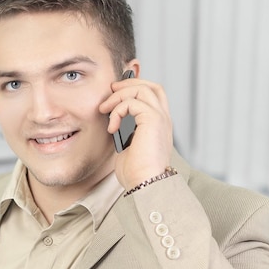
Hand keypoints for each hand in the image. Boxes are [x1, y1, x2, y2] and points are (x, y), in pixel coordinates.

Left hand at [99, 76, 173, 190]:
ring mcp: (160, 118)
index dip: (134, 89)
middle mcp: (163, 119)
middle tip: (110, 91)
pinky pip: (133, 102)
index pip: (153, 96)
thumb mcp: (128, 146)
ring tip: (105, 109)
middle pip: (151, 86)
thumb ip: (125, 131)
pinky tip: (112, 127)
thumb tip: (114, 122)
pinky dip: (118, 110)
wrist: (146, 184)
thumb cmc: (137, 173)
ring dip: (119, 95)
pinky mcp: (152, 120)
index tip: (114, 96)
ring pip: (142, 89)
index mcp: (159, 125)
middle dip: (128, 84)